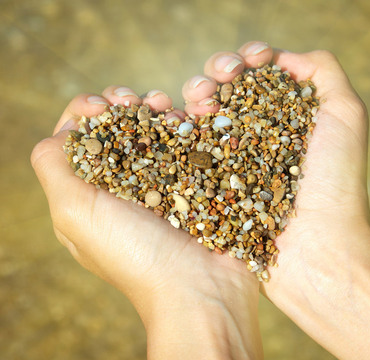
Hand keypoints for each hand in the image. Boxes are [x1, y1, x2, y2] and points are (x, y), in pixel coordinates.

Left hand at [31, 87, 262, 358]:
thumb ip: (54, 166)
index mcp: (89, 195)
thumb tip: (62, 133)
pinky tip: (185, 117)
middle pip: (116, 131)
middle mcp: (123, 188)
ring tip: (165, 105)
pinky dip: (183, 125)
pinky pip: (185, 143)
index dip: (86, 113)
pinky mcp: (194, 183)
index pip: (78, 139)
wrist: (200, 288)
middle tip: (135, 100)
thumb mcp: (75, 213)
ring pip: (153, 132)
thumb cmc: (135, 255)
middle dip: (122, 106)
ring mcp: (162, 185)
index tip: (103, 106)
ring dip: (154, 110)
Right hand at [184, 41, 369, 359]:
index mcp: (285, 117)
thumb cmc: (335, 184)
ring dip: (196, 94)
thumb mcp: (346, 115)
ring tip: (197, 100)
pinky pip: (189, 147)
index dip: (249, 59)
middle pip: (228, 90)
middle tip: (218, 80)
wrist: (317, 249)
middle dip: (218, 72)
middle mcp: (257, 135)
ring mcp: (232, 159)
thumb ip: (322, 72)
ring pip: (204, 114)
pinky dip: (178, 125)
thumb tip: (281, 58)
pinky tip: (175, 115)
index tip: (249, 60)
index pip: (259, 76)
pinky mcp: (212, 183)